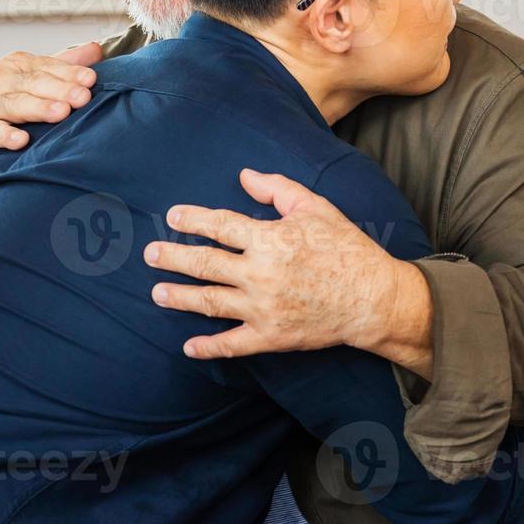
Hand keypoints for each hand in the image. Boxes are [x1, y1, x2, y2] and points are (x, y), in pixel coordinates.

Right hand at [0, 43, 102, 251]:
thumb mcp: (26, 74)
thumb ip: (61, 63)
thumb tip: (97, 49)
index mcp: (18, 64)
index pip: (48, 66)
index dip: (70, 73)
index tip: (92, 79)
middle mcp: (2, 80)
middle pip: (35, 83)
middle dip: (60, 89)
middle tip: (84, 96)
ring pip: (15, 105)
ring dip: (38, 109)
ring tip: (61, 113)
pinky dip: (5, 135)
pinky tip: (21, 141)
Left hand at [143, 169, 432, 372]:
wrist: (373, 299)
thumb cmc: (346, 249)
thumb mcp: (315, 208)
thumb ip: (277, 188)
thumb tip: (244, 175)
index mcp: (270, 239)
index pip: (220, 225)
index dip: (193, 219)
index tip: (174, 216)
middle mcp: (260, 274)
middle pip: (205, 263)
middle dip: (173, 257)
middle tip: (150, 254)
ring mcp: (262, 308)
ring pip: (210, 302)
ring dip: (180, 297)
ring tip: (157, 293)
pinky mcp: (271, 336)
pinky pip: (232, 345)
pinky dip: (208, 348)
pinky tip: (188, 347)